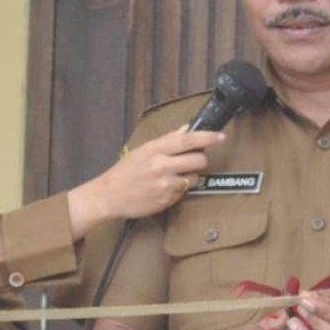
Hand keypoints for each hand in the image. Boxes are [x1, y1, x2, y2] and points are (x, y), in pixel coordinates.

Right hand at [72, 129, 224, 227]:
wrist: (109, 196)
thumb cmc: (125, 172)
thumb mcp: (143, 150)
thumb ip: (167, 141)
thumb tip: (187, 129)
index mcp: (154, 149)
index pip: (187, 140)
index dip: (207, 137)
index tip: (220, 136)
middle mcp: (161, 165)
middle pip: (198, 160)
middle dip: (200, 160)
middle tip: (192, 161)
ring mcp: (165, 184)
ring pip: (194, 178)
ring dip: (190, 177)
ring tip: (173, 176)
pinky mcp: (167, 200)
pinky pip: (183, 192)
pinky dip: (179, 189)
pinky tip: (164, 188)